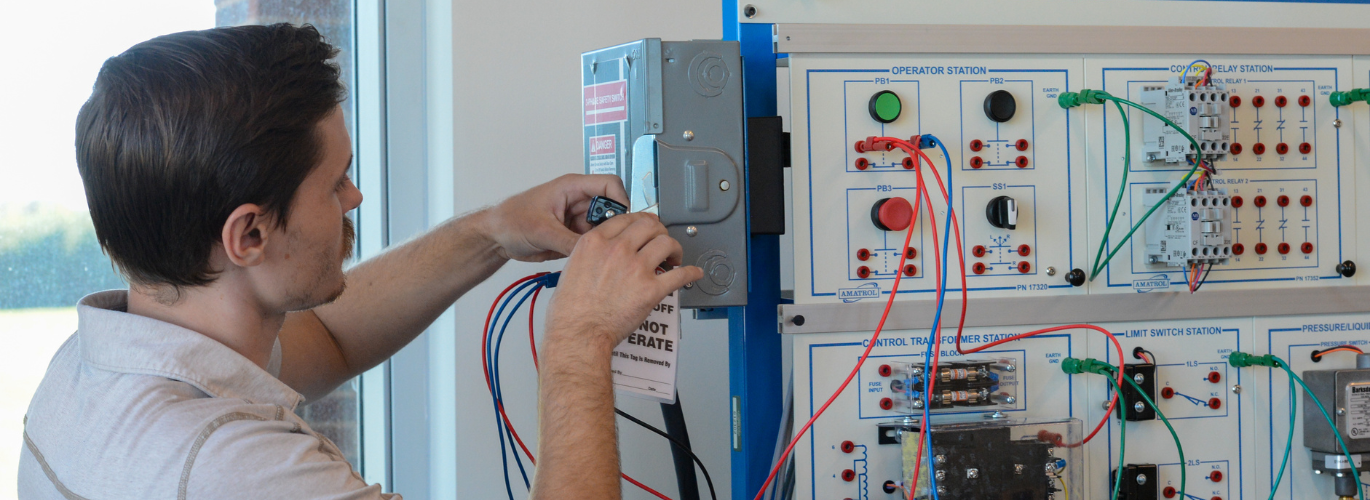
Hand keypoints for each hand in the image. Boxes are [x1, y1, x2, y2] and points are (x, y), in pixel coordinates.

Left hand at [483, 174, 628, 261]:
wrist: (497, 237)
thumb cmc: (511, 220)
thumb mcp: (543, 231)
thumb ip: (571, 242)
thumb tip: (596, 252)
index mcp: (573, 188)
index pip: (610, 185)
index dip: (622, 201)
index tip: (624, 221)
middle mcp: (579, 202)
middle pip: (613, 210)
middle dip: (615, 226)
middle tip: (612, 244)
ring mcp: (578, 220)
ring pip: (605, 229)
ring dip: (605, 241)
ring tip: (601, 255)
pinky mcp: (574, 236)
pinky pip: (594, 243)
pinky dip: (595, 252)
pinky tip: (591, 259)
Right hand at [543, 212, 702, 351]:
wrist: (578, 333)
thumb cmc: (571, 310)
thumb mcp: (571, 267)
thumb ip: (591, 254)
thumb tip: (603, 254)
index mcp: (596, 242)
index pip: (627, 218)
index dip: (641, 221)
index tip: (646, 227)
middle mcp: (618, 250)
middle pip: (650, 225)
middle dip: (659, 231)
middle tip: (661, 240)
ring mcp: (636, 268)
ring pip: (667, 243)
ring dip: (675, 249)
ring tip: (674, 257)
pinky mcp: (651, 289)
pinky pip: (679, 275)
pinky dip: (690, 273)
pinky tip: (693, 273)